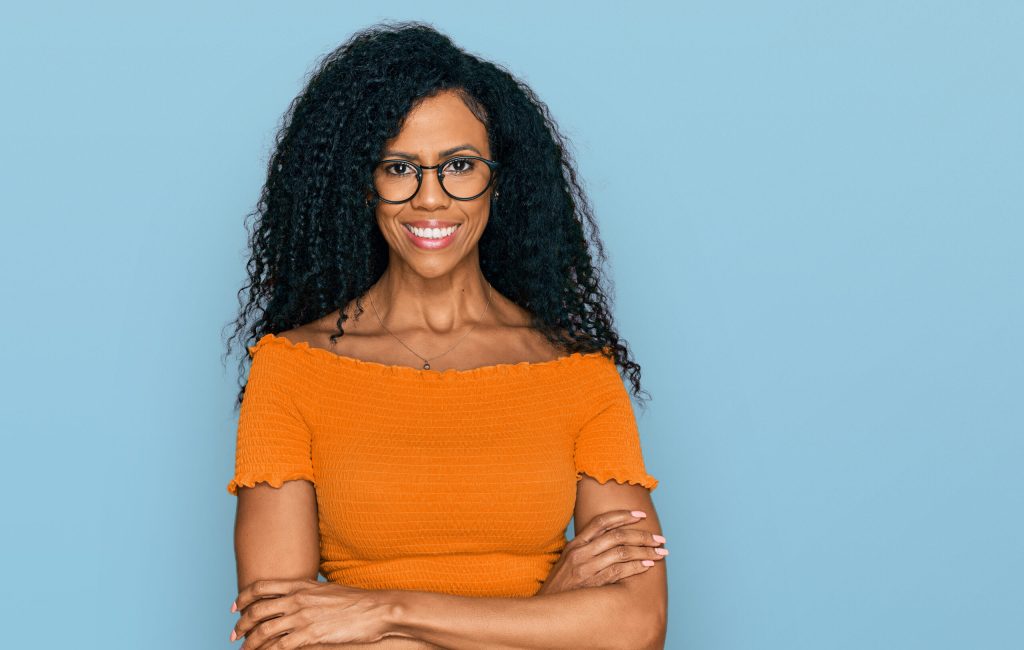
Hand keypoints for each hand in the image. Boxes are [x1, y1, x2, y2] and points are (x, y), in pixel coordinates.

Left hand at [231, 578, 395, 648]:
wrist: (376, 609)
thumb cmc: (355, 602)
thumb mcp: (325, 591)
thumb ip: (306, 595)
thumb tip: (293, 602)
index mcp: (301, 585)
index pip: (261, 587)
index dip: (243, 597)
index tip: (234, 608)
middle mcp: (298, 599)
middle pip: (257, 610)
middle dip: (241, 624)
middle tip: (234, 634)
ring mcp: (303, 616)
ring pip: (264, 630)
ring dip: (250, 643)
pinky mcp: (311, 634)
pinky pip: (280, 646)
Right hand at [537, 509, 666, 595]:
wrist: (546, 608)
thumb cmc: (560, 586)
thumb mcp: (568, 561)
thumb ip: (585, 549)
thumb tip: (609, 540)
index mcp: (575, 544)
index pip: (601, 522)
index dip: (623, 515)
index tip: (641, 515)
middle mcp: (580, 553)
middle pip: (616, 535)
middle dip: (641, 535)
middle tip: (659, 538)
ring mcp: (586, 568)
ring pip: (621, 552)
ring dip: (644, 550)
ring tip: (660, 552)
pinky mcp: (592, 584)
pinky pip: (619, 571)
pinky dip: (636, 566)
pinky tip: (648, 565)